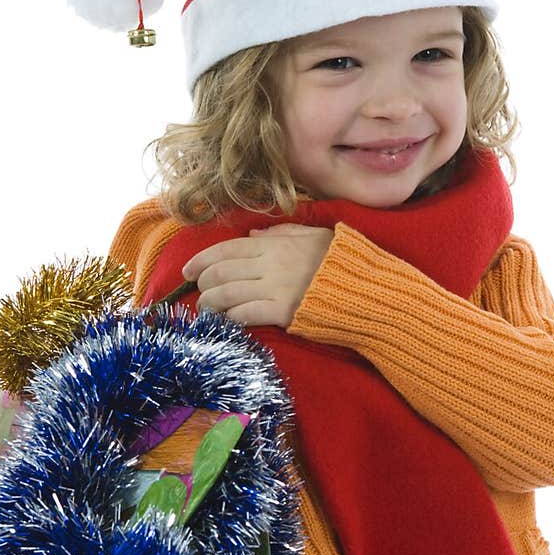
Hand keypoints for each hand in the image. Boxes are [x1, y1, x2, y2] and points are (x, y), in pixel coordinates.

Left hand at [181, 224, 334, 328]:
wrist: (365, 287)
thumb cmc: (340, 261)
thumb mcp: (312, 235)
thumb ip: (280, 233)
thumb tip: (251, 236)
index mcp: (275, 244)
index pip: (227, 248)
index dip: (201, 259)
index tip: (187, 270)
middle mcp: (270, 264)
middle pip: (221, 271)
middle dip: (202, 282)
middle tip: (198, 290)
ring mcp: (275, 288)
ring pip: (227, 293)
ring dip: (210, 302)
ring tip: (205, 308)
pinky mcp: (283, 312)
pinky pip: (245, 314)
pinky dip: (231, 318)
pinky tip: (226, 321)